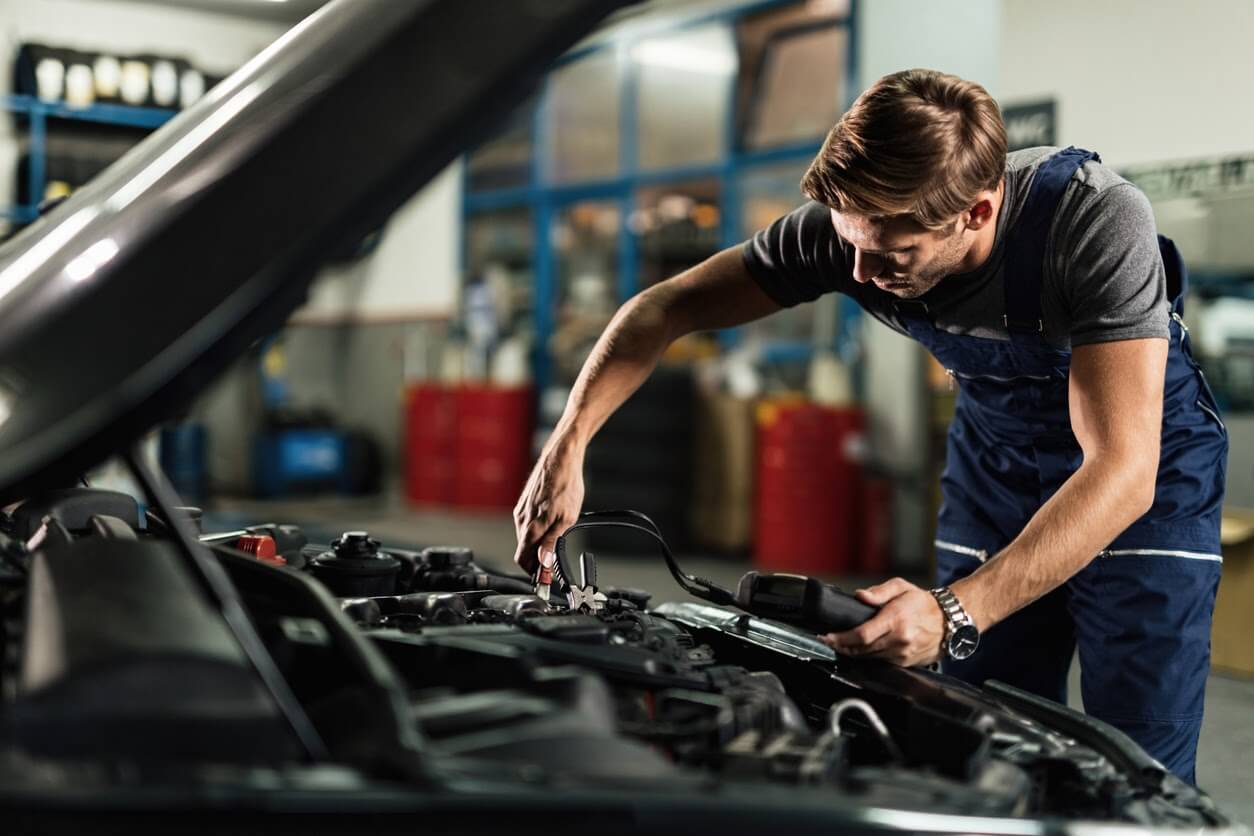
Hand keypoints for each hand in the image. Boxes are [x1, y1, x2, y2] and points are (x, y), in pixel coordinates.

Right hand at [512, 432, 584, 573]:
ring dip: (537, 544)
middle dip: (536, 559)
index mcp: (530, 526)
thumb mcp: (566, 519)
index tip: (544, 577)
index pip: (521, 559)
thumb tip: (543, 564)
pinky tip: (550, 524)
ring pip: (525, 537)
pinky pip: (527, 524)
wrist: (560, 458)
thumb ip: (552, 543)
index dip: (532, 571)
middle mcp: (521, 519)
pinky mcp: (524, 502)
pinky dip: (536, 531)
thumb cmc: (566, 484)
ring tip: (556, 540)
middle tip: (554, 561)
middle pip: (523, 550)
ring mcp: (521, 510)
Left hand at [819, 578, 944, 666]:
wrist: (949, 622)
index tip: (827, 636)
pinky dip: (868, 657)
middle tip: (828, 640)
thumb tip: (860, 596)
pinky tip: (861, 650)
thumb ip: (879, 592)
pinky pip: (881, 663)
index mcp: (896, 620)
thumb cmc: (923, 603)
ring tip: (840, 644)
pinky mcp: (906, 663)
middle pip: (862, 649)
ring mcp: (903, 654)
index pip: (862, 635)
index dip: (841, 638)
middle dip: (842, 646)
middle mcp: (899, 640)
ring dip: (853, 653)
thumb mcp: (901, 587)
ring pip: (869, 658)